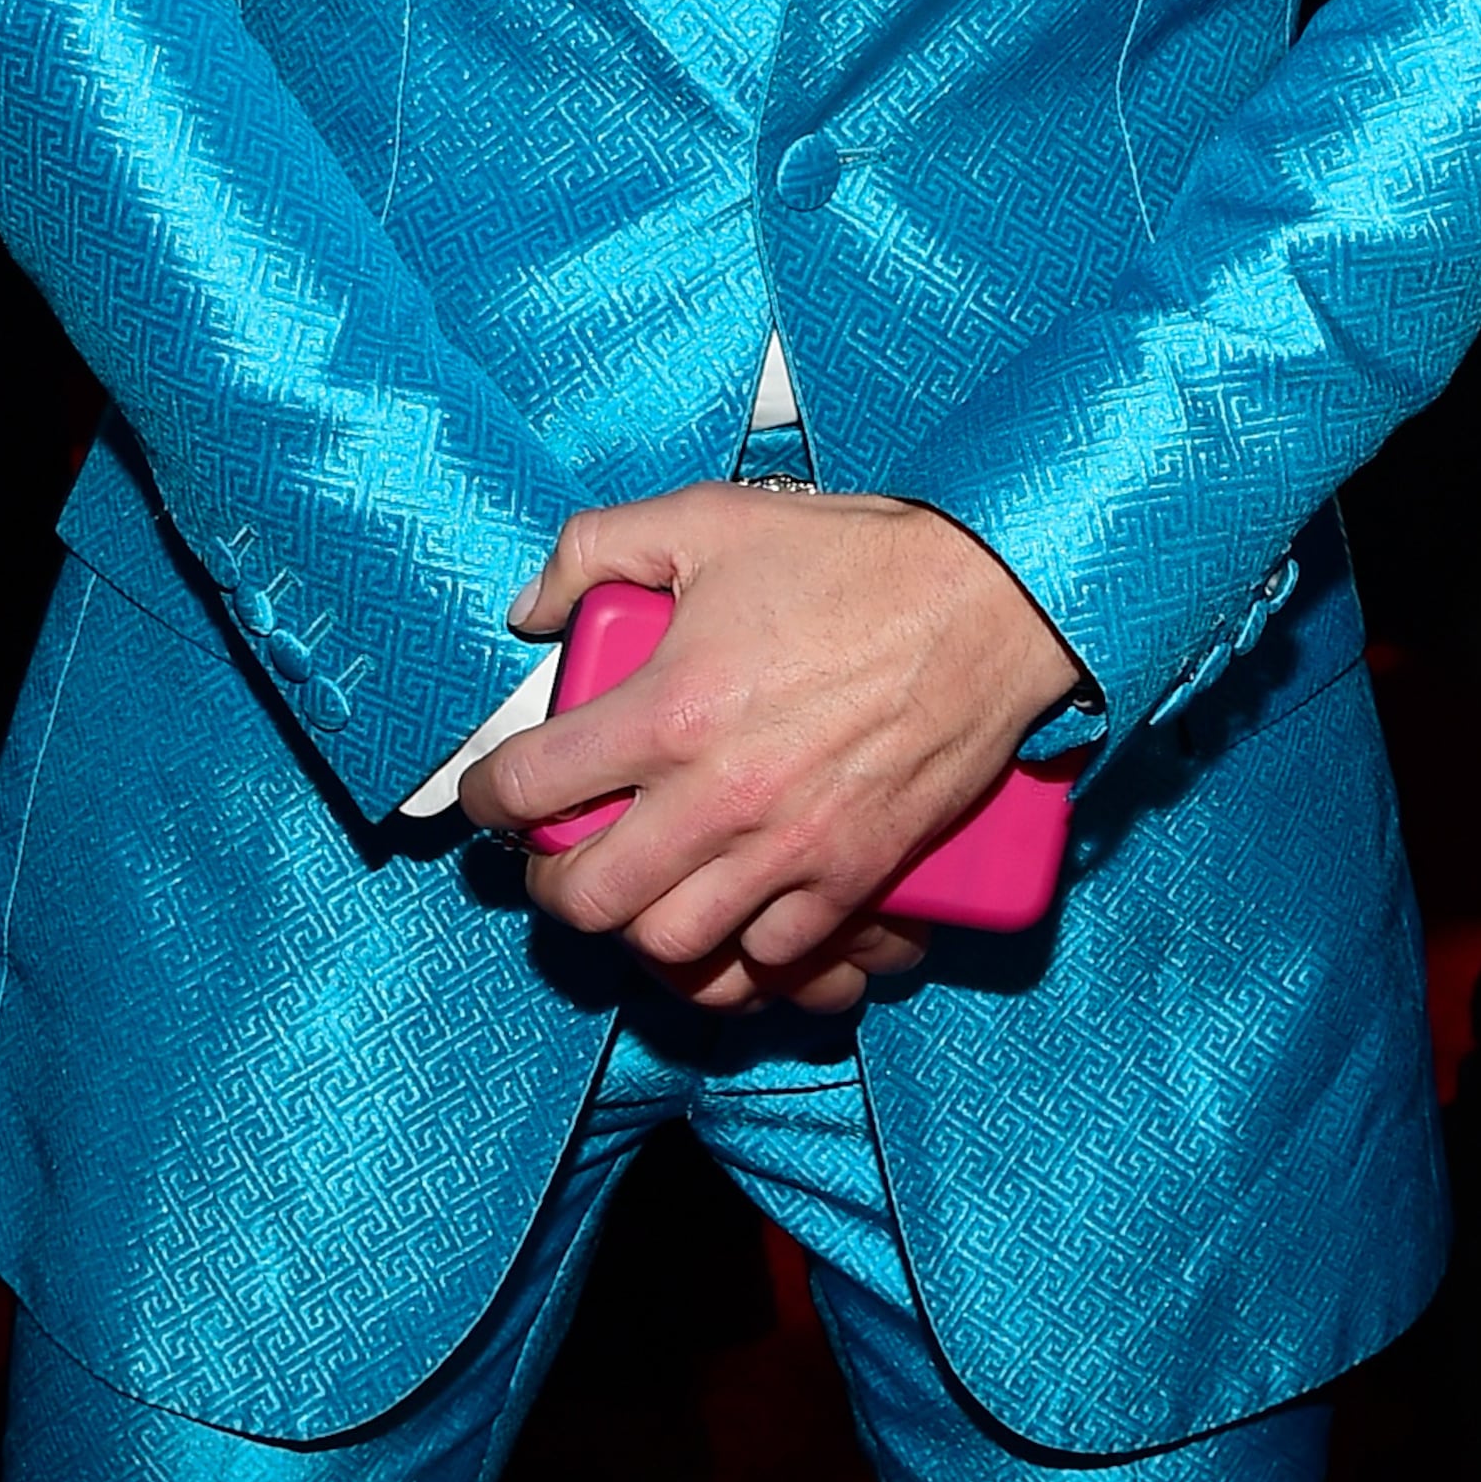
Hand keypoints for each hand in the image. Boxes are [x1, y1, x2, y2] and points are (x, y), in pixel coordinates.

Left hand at [462, 479, 1078, 1018]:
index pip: (529, 789)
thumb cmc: (856, 559)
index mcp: (667, 710)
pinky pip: (775, 962)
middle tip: (557, 862)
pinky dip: (741, 960)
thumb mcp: (709, 519)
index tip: (491, 798)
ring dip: (640, 933)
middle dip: (554, 889)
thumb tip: (532, 609)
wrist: (994, 604)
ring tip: (639, 900)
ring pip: (675, 950)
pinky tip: (727, 931)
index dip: (486, 800)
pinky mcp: (854, 877)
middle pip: (591, 900)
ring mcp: (789, 849)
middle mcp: (718, 797)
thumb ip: (597, 550)